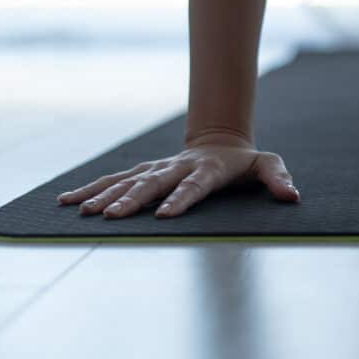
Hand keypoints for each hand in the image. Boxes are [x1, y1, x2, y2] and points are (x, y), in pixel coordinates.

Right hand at [55, 135, 298, 218]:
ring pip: (127, 181)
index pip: (194, 186)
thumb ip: (278, 178)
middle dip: (132, 200)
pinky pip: (113, 180)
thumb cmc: (245, 162)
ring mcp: (157, 169)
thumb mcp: (267, 165)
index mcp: (207, 170)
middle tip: (111, 216)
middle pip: (153, 184)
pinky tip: (66, 201)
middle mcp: (177, 167)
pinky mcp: (143, 172)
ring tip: (83, 212)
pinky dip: (90, 189)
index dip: (182, 199)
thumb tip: (292, 195)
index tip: (167, 215)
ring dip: (105, 196)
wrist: (220, 141)